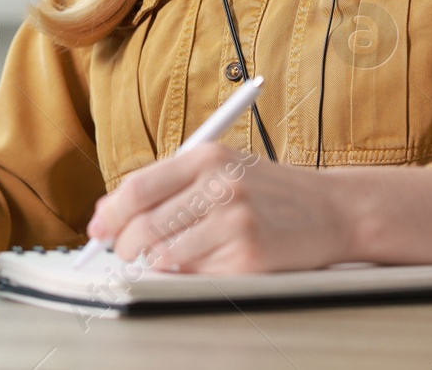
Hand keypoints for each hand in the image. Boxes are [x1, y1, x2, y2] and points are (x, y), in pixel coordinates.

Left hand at [85, 144, 350, 273]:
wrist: (333, 210)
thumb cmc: (271, 191)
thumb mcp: (224, 169)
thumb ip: (173, 185)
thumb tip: (112, 214)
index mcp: (208, 157)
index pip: (138, 187)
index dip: (110, 212)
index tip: (97, 228)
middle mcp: (220, 186)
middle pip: (144, 225)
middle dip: (124, 245)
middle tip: (124, 251)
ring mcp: (235, 223)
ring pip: (164, 255)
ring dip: (153, 263)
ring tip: (163, 257)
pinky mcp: (248, 258)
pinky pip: (194, 274)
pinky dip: (186, 274)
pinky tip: (199, 262)